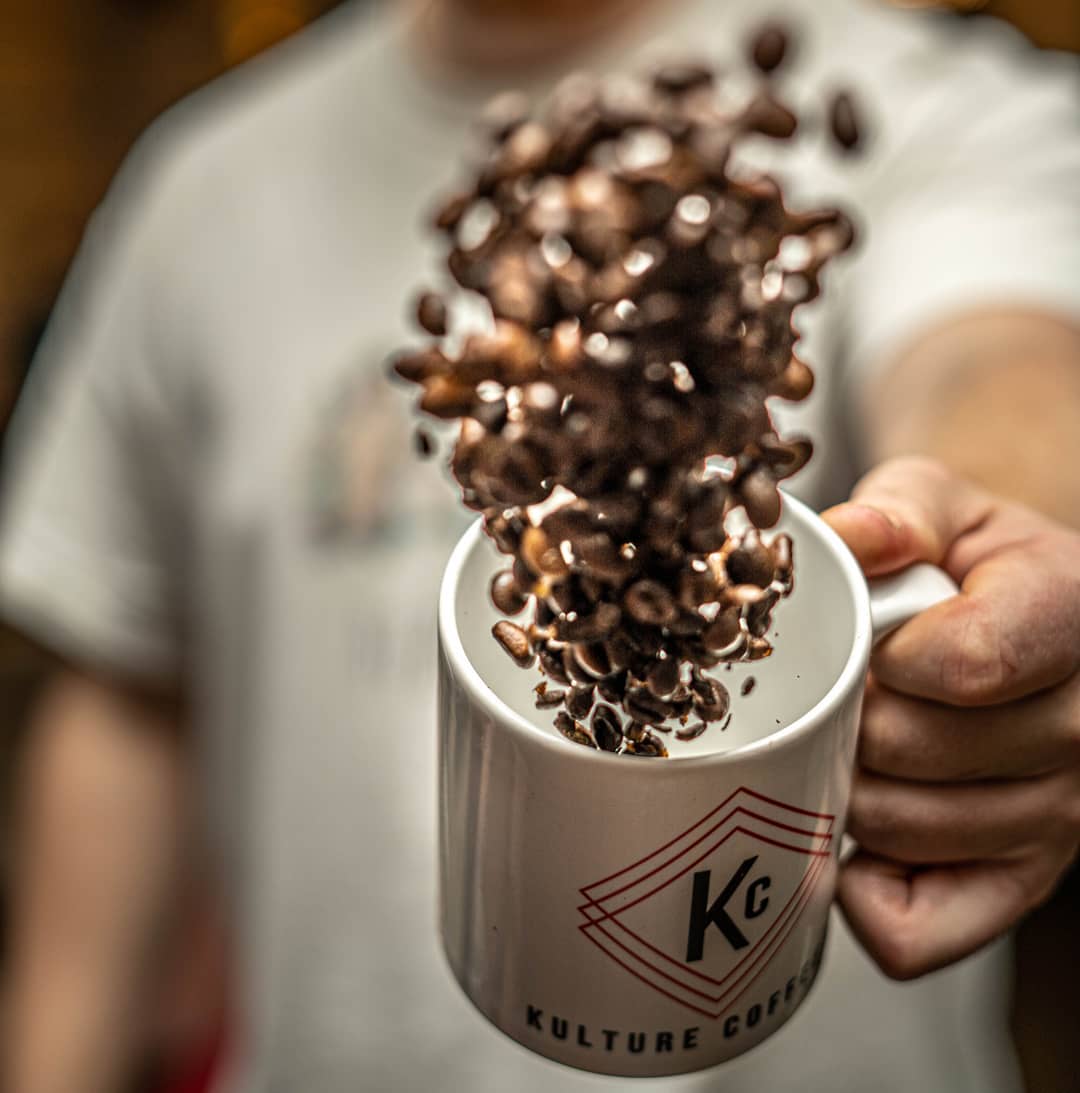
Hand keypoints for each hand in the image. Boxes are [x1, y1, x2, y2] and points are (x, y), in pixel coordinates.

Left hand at [822, 456, 1079, 979]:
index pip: (967, 663)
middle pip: (913, 751)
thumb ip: (897, 511)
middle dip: (846, 717)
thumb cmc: (966, 563)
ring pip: (904, 831)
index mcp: (1070, 614)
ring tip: (848, 743)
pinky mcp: (1022, 879)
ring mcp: (1061, 816)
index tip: (872, 641)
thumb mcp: (937, 505)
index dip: (886, 656)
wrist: (1015, 622)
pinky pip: (920, 929)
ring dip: (844, 789)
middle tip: (837, 692)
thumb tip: (851, 540)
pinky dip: (863, 894)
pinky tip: (855, 836)